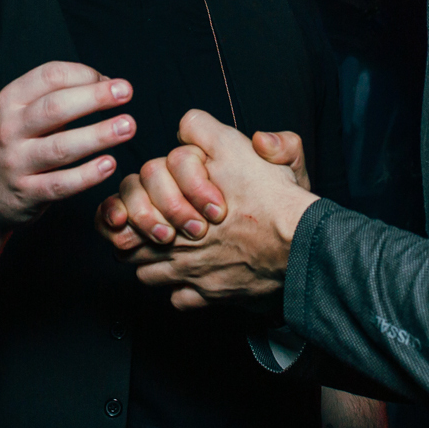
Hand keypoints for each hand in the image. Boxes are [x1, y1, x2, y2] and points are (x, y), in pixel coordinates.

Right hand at [0, 60, 133, 234]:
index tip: (112, 81)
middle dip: (95, 97)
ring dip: (98, 135)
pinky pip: (60, 184)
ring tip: (128, 126)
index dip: (84, 74)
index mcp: (11, 100)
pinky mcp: (26, 193)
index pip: (49, 76)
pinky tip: (109, 164)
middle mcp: (9, 129)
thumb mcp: (23, 113)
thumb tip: (107, 83)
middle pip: (55, 107)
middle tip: (127, 92)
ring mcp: (15, 162)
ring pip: (60, 147)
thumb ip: (59, 97)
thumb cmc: (16, 145)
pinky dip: (87, 175)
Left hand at [120, 110, 319, 310]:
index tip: (148, 191)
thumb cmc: (271, 195)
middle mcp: (176, 239)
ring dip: (151, 260)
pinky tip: (192, 277)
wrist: (300, 243)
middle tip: (152, 223)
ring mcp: (190, 271)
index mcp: (175, 199)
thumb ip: (203, 129)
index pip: (131, 198)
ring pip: (145, 272)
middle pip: (128, 240)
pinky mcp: (210, 295)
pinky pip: (178, 299)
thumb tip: (185, 128)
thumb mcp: (235, 145)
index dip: (137, 192)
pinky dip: (180, 290)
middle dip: (137, 230)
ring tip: (168, 249)